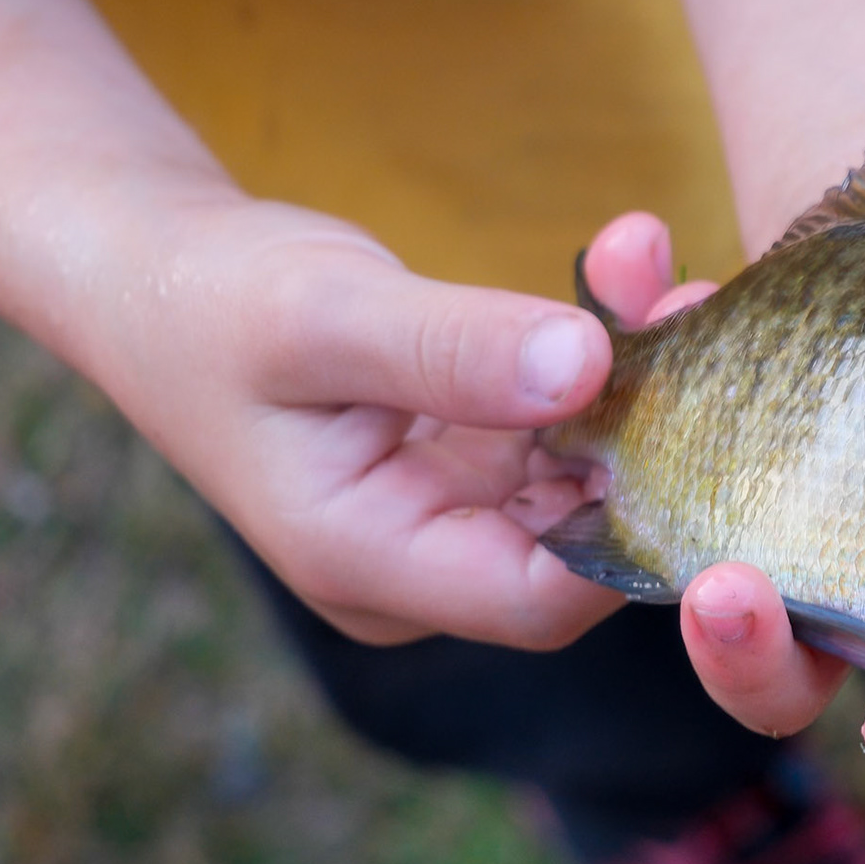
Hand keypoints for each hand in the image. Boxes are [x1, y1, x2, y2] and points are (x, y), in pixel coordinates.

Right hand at [78, 194, 647, 648]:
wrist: (165, 277)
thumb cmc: (217, 301)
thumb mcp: (323, 316)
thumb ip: (451, 348)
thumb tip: (589, 368)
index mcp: (371, 564)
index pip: (538, 599)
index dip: (632, 533)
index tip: (698, 426)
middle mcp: (427, 563)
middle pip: (581, 537)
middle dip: (652, 433)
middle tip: (700, 310)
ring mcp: (457, 516)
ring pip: (590, 472)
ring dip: (641, 378)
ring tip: (673, 273)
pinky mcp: (481, 464)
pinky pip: (570, 424)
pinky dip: (606, 354)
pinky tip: (631, 264)